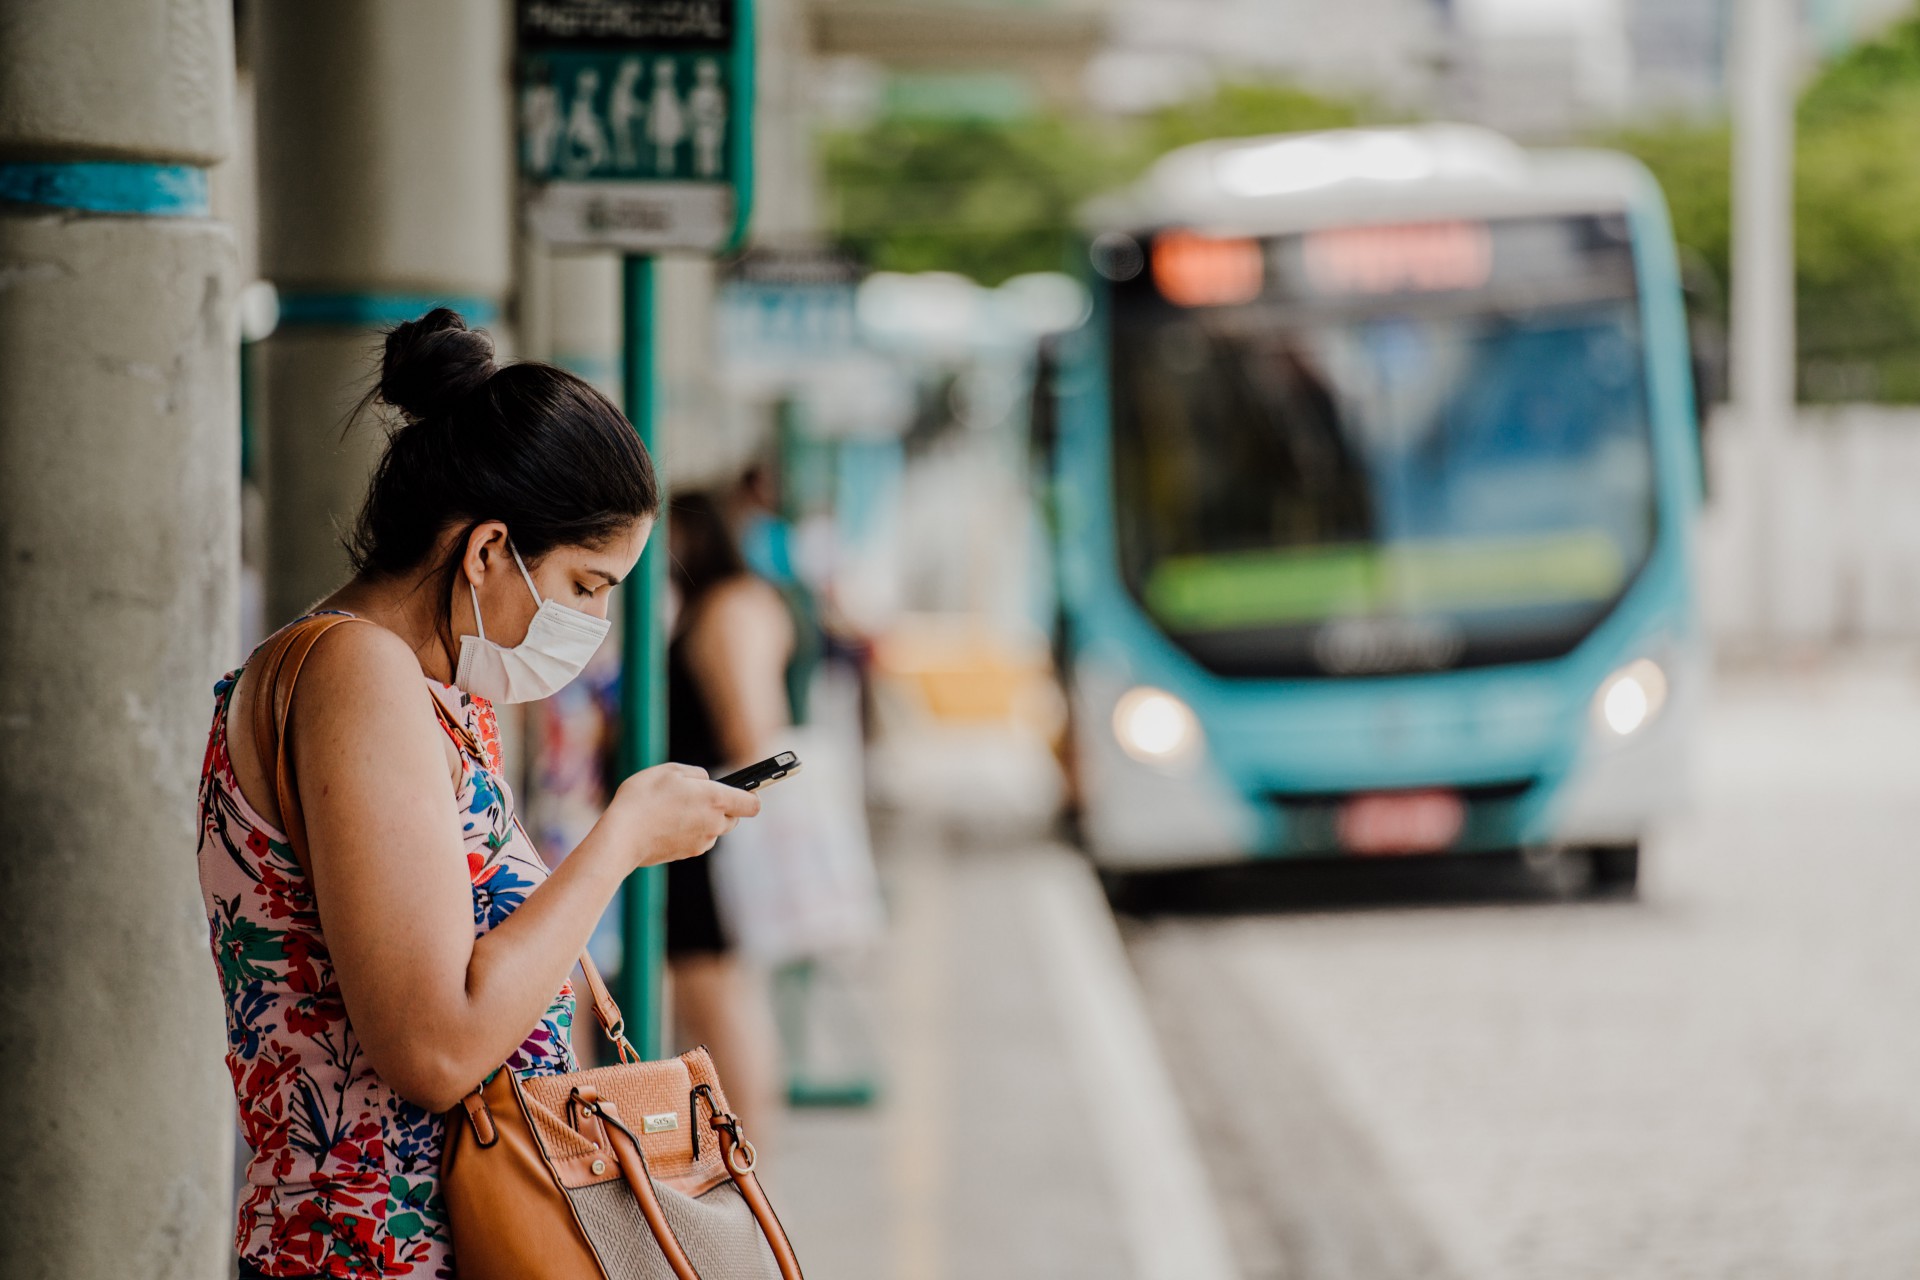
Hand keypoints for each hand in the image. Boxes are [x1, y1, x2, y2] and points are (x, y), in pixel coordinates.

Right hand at [604, 763, 760, 869]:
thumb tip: (707, 782)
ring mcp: (702, 842)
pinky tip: (667, 823)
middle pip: (734, 818)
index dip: (750, 795)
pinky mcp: (687, 854)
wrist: (621, 837)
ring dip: (705, 820)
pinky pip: (698, 840)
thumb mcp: (669, 771)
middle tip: (696, 796)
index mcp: (716, 799)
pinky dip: (690, 832)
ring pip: (714, 829)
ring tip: (676, 809)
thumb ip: (696, 774)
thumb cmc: (643, 798)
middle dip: (723, 807)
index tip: (742, 790)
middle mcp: (714, 823)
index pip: (752, 804)